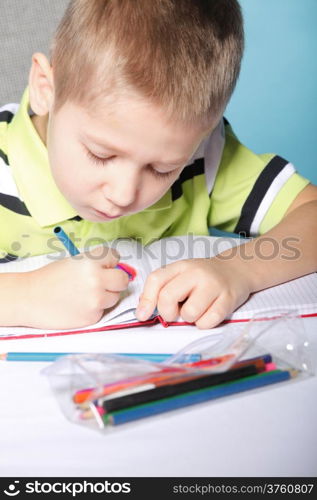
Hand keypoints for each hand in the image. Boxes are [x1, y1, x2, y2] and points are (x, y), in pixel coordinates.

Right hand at [23, 247, 129, 328]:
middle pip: (122, 279)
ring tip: (84, 294)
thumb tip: (115, 268)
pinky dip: (94, 309)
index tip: (105, 265)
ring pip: (115, 297)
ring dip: (105, 296)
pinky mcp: (92, 317)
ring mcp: (95, 301)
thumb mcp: (73, 262)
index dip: (110, 262)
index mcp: (91, 262)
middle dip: (115, 280)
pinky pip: (103, 311)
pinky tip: (78, 305)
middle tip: (102, 282)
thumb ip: (95, 263)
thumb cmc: (48, 279)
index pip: (116, 257)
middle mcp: (96, 281)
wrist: (28, 299)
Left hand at [135, 257, 252, 328]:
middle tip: (174, 313)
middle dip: (167, 312)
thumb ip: (161, 289)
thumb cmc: (203, 278)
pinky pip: (207, 322)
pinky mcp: (228, 299)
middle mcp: (196, 273)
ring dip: (189, 319)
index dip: (147, 300)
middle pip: (168, 297)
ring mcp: (213, 285)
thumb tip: (143, 310)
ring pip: (189, 313)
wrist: (236, 270)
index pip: (156, 279)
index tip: (142, 315)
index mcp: (181, 267)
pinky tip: (207, 314)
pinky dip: (204, 323)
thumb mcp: (181, 276)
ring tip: (195, 310)